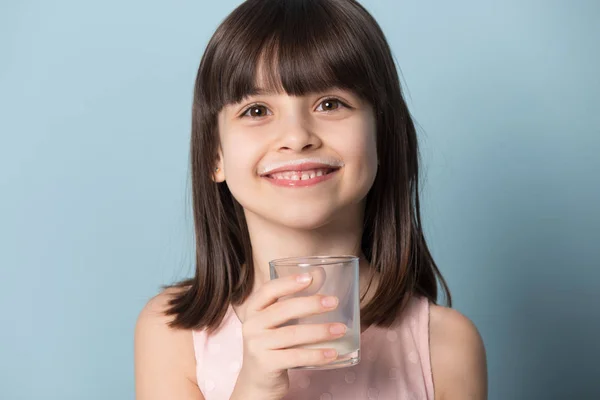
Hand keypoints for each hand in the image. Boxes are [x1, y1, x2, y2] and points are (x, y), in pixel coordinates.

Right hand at [230, 273, 345, 399]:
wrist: (257, 380)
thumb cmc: (272, 344)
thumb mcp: (274, 323)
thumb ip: (291, 304)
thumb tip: (320, 276)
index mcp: (253, 309)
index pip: (268, 290)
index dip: (288, 282)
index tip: (310, 278)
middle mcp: (252, 325)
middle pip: (283, 310)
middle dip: (311, 304)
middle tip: (334, 302)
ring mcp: (257, 345)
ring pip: (292, 334)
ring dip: (320, 331)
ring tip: (341, 329)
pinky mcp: (266, 364)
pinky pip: (296, 357)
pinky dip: (316, 355)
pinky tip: (333, 353)